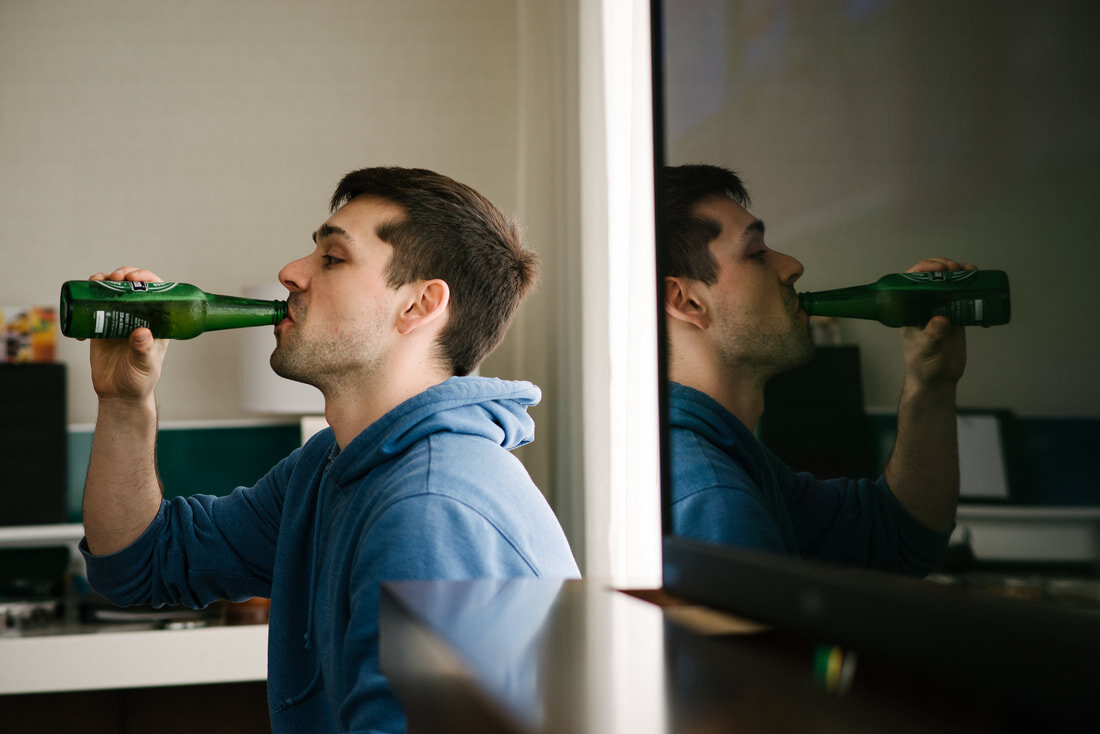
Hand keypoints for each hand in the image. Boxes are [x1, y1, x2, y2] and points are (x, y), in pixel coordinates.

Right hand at [87, 267, 169, 401]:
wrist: (119, 395)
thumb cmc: (139, 381)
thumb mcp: (145, 365)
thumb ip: (144, 350)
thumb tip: (141, 332)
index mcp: (157, 321)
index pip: (156, 292)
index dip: (146, 278)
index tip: (134, 276)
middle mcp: (139, 316)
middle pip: (131, 286)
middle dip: (122, 275)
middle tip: (114, 277)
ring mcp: (119, 320)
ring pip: (110, 292)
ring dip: (102, 282)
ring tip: (96, 283)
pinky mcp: (100, 326)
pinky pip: (91, 307)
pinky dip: (83, 303)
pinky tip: (81, 316)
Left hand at [899, 258, 974, 388]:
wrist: (938, 380)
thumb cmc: (923, 365)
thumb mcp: (926, 349)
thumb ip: (932, 335)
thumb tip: (942, 319)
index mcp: (908, 310)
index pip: (911, 282)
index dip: (924, 269)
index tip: (940, 268)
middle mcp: (923, 306)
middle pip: (932, 277)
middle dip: (944, 267)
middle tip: (957, 268)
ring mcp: (940, 309)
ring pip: (948, 283)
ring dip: (959, 273)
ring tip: (971, 271)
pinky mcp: (955, 315)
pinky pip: (963, 296)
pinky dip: (972, 287)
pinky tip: (980, 283)